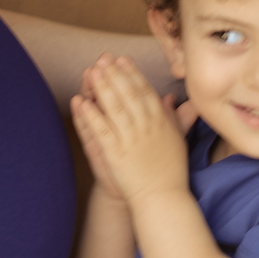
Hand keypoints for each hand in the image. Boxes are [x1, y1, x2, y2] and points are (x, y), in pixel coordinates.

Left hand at [71, 55, 189, 206]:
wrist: (161, 198)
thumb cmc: (170, 171)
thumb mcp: (177, 140)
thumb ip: (175, 116)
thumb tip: (172, 97)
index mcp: (161, 122)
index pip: (145, 91)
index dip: (133, 74)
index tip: (123, 59)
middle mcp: (147, 127)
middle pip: (128, 94)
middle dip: (115, 74)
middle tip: (103, 59)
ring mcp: (131, 139)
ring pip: (114, 107)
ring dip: (102, 87)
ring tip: (91, 71)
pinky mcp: (116, 153)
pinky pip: (101, 129)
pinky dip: (91, 114)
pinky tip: (81, 101)